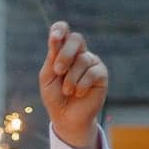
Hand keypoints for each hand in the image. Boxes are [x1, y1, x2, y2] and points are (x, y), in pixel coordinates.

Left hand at [39, 22, 107, 148]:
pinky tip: (78, 94)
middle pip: (76, 39)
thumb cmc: (55, 97)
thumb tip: (56, 38)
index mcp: (63, 51)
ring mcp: (91, 62)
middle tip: (58, 71)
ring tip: (67, 91)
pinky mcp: (101, 74)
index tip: (54, 37)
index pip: (63, 31)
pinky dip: (82, 85)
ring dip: (71, 78)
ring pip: (82, 60)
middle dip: (65, 54)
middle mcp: (79, 54)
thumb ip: (52, 58)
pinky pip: (92, 72)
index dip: (60, 29)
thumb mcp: (48, 78)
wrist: (66, 118)